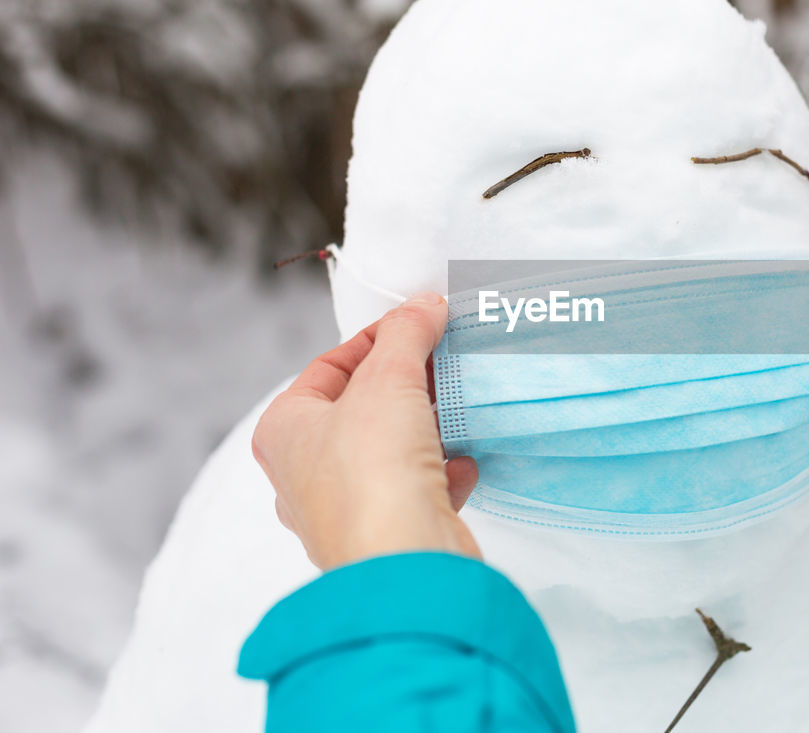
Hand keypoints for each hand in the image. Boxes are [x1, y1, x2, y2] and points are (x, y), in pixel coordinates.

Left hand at [252, 294, 479, 569]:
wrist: (404, 565)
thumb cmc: (373, 472)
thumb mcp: (389, 380)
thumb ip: (407, 334)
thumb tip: (424, 304)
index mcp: (283, 431)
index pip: (330, 366)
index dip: (378, 338)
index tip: (421, 322)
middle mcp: (302, 472)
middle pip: (360, 408)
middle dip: (408, 383)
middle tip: (445, 359)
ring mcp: (343, 509)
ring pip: (388, 450)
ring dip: (427, 427)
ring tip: (460, 405)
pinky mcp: (385, 536)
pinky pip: (415, 491)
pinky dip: (441, 473)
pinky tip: (465, 464)